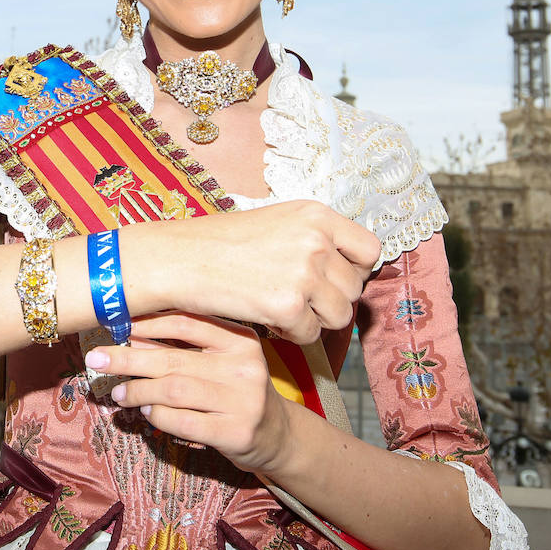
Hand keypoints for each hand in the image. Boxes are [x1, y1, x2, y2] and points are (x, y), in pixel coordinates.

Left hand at [85, 313, 289, 473]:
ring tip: (119, 393)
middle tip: (96, 360)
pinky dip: (157, 415)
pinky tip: (146, 411)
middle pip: (173, 358)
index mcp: (240, 339)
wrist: (278, 435)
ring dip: (139, 390)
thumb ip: (184, 348)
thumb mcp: (221, 361)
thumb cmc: (238, 391)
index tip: (116, 324)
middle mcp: (245, 365)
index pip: (187, 322)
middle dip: (128, 359)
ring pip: (174, 390)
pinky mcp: (236, 432)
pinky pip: (183, 421)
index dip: (147, 322)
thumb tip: (130, 337)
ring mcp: (243, 400)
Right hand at [157, 200, 378, 343]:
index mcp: (317, 215)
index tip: (335, 279)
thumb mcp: (278, 222)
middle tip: (301, 300)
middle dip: (331, 300)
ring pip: (339, 315)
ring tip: (286, 310)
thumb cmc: (223, 242)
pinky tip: (270, 320)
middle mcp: (316, 240)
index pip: (370, 250)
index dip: (355, 270)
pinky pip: (311, 334)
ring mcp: (304, 273)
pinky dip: (293, 335)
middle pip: (355, 288)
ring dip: (316, 320)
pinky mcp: (288, 305)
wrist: (180, 259)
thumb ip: (316, 239)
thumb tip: (349, 270)